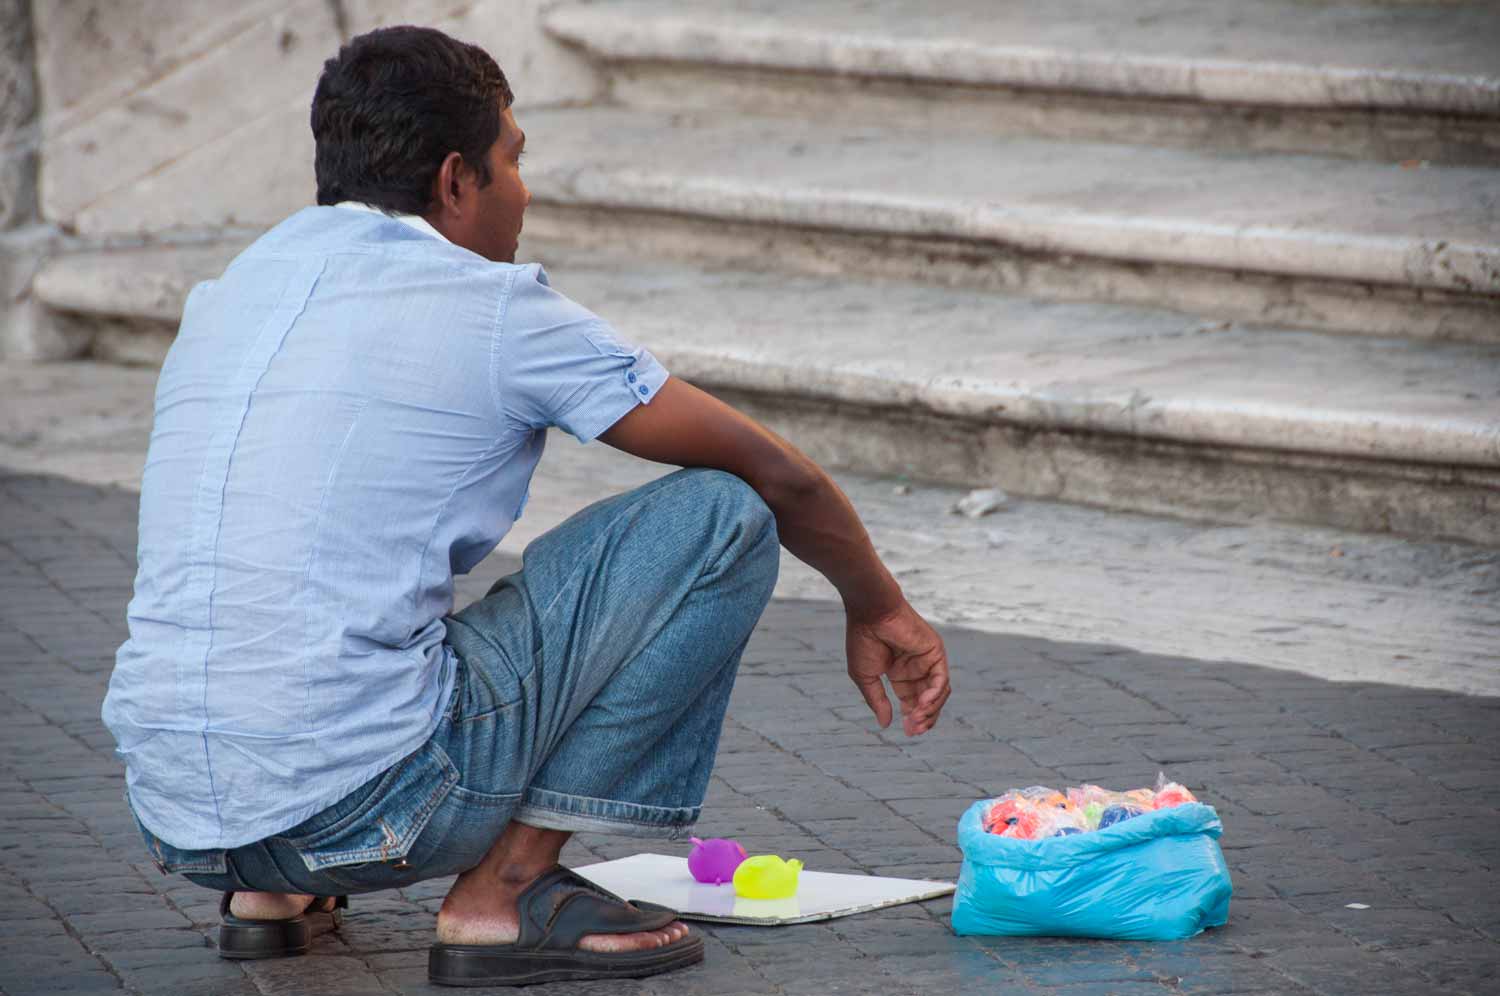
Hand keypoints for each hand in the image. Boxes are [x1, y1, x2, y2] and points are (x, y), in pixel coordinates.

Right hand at [846, 601, 950, 735]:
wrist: (870, 613)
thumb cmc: (863, 640)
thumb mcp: (865, 677)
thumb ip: (877, 700)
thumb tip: (885, 725)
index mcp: (899, 673)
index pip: (912, 701)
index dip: (912, 718)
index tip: (907, 732)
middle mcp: (916, 668)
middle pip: (928, 701)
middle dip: (923, 718)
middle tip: (913, 731)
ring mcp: (927, 660)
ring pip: (939, 693)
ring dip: (930, 710)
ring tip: (916, 719)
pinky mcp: (935, 652)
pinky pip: (941, 679)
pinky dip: (935, 694)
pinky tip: (923, 704)